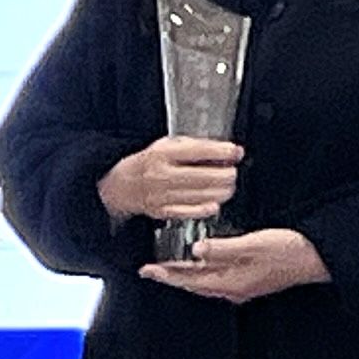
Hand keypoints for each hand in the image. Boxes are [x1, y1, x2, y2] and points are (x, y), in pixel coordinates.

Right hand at [99, 135, 240, 224]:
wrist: (122, 185)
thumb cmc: (152, 163)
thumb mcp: (170, 146)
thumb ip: (201, 147)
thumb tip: (232, 151)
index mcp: (162, 154)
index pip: (197, 151)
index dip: (221, 152)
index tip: (235, 152)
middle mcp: (160, 174)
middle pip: (203, 176)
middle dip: (225, 175)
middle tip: (232, 173)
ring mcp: (161, 195)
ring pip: (200, 195)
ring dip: (221, 192)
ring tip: (227, 186)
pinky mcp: (163, 211)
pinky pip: (190, 212)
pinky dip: (207, 208)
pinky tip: (214, 203)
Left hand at [139, 227, 326, 303]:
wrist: (318, 258)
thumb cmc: (290, 251)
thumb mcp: (254, 245)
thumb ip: (223, 248)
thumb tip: (196, 250)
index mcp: (231, 283)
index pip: (189, 280)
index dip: (167, 274)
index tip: (147, 269)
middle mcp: (234, 289)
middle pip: (194, 285)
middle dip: (173, 277)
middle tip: (152, 269)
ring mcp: (244, 287)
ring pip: (206, 283)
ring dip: (188, 275)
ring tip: (173, 266)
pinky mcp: (252, 280)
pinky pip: (219, 279)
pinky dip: (205, 272)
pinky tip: (206, 263)